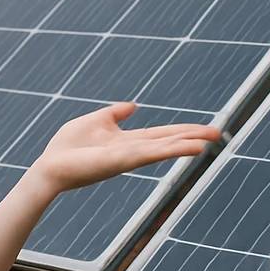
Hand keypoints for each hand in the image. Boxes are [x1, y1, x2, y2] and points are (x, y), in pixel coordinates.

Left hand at [27, 102, 220, 196]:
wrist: (50, 165)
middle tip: (219, 134)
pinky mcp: (123, 161)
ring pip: (164, 148)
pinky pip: (150, 154)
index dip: (182, 130)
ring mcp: (129, 157)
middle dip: (192, 137)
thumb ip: (114, 114)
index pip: (161, 134)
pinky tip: (188, 149)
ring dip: (186, 144)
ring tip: (210, 141)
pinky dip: (170, 150)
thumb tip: (133, 105)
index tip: (204, 129)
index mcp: (127, 140)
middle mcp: (133, 150)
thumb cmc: (67, 146)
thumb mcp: (94, 121)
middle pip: (168, 141)